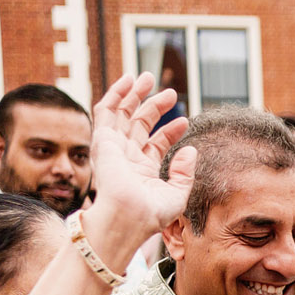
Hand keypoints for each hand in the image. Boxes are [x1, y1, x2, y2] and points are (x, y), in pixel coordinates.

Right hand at [78, 73, 193, 268]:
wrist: (130, 216)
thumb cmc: (151, 214)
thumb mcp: (177, 194)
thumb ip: (184, 173)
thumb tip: (191, 150)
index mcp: (142, 171)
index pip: (155, 143)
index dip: (170, 131)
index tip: (185, 121)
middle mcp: (126, 157)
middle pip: (139, 124)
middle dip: (153, 106)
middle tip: (170, 92)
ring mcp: (114, 148)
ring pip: (122, 114)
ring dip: (133, 94)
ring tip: (148, 78)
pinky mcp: (103, 140)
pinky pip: (106, 111)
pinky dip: (116, 94)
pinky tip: (129, 81)